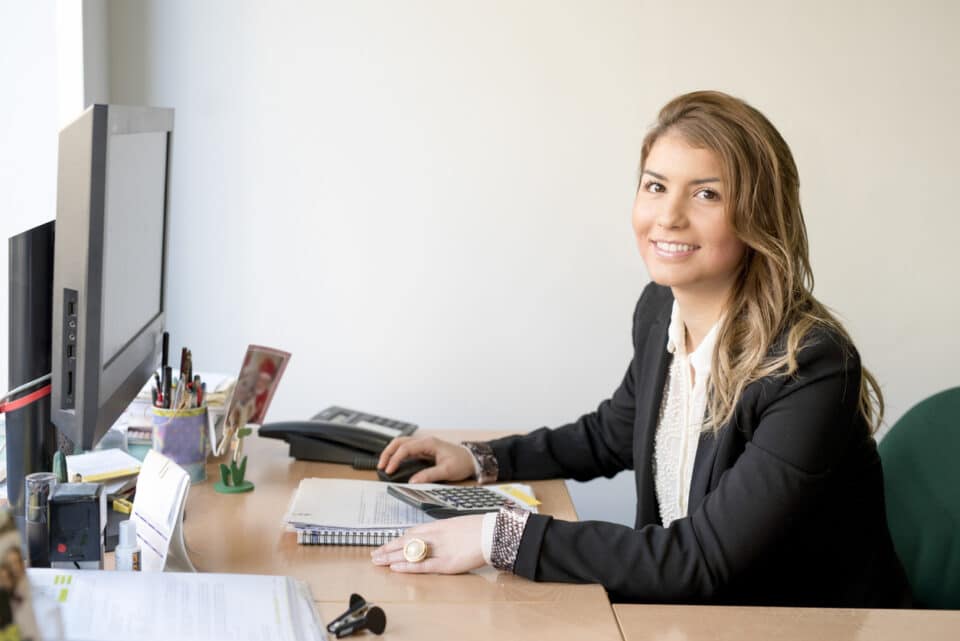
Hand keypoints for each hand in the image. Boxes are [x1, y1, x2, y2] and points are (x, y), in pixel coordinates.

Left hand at [370, 515, 485, 573]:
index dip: (396, 540)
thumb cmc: (477, 528)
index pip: (410, 533)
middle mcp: (434, 536)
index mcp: (437, 526)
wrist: (492, 532)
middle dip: (388, 548)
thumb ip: (441, 531)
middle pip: (405, 542)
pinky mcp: (446, 563)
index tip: (386, 544)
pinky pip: (422, 565)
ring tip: (377, 561)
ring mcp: (439, 550)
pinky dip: (407, 566)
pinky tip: (395, 567)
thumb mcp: (455, 525)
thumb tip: (430, 536)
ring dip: (391, 557)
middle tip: (374, 555)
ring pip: (409, 553)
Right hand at [377, 436, 475, 482]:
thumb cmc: (461, 463)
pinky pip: (407, 450)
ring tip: (384, 466)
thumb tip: (412, 482)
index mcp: (429, 443)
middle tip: (381, 466)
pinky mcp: (424, 451)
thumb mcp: (447, 471)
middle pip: (400, 442)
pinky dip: (398, 455)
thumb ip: (429, 475)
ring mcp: (424, 446)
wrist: (471, 460)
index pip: (406, 448)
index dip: (395, 459)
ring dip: (391, 453)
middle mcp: (424, 442)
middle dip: (388, 453)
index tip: (389, 470)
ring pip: (402, 444)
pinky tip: (394, 464)